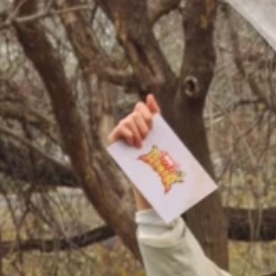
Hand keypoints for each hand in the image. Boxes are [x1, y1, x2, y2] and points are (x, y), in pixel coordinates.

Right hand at [108, 93, 159, 209]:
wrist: (151, 179)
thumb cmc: (158, 159)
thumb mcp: (160, 137)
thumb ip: (156, 116)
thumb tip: (150, 95)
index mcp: (142, 123)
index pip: (141, 106)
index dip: (147, 112)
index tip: (153, 124)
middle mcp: (131, 125)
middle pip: (135, 112)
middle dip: (143, 123)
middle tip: (148, 137)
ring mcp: (122, 133)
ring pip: (128, 120)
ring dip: (137, 131)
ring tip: (141, 143)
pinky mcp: (115, 141)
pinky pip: (119, 128)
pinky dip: (128, 133)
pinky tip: (134, 143)